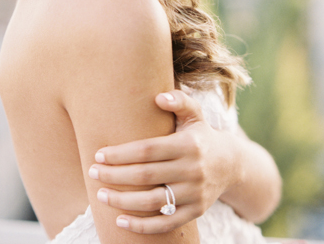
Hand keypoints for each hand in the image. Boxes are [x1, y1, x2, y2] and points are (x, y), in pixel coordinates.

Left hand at [89, 90, 240, 233]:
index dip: (121, 154)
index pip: (148, 150)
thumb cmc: (201, 136)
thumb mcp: (195, 115)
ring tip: (101, 195)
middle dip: (114, 176)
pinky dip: (141, 226)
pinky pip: (165, 223)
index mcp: (189, 144)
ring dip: (122, 201)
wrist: (231, 164)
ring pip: (152, 202)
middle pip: (145, 176)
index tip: (99, 154)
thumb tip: (159, 97)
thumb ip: (179, 101)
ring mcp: (195, 193)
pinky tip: (119, 221)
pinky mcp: (196, 211)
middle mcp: (194, 169)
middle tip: (93, 173)